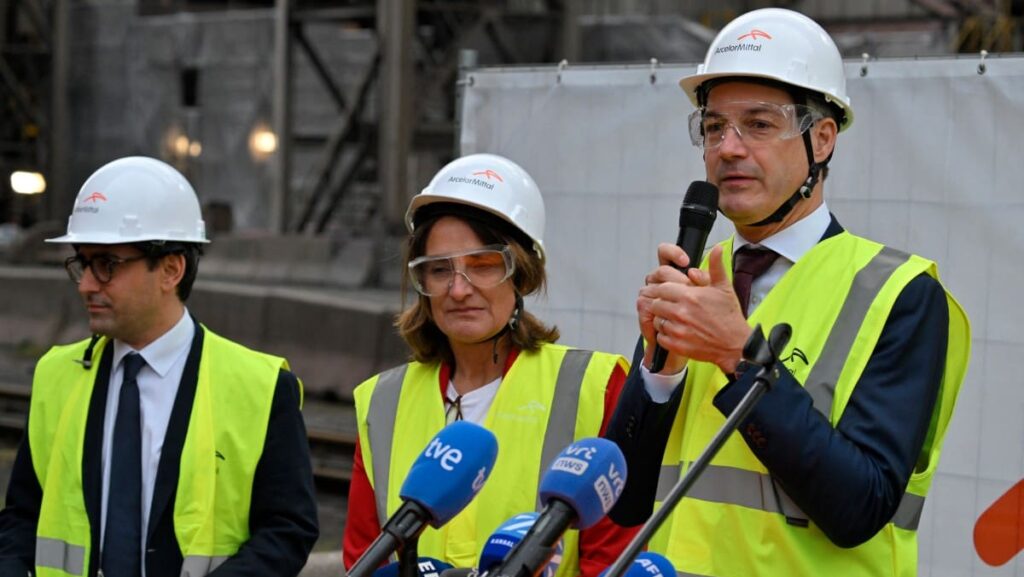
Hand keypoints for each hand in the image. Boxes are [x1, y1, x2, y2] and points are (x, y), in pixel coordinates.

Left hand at [646, 245, 752, 373]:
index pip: (662, 288)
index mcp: (690, 296)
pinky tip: (678, 332)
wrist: (735, 345)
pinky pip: (660, 337)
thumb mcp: (724, 288)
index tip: (669, 293)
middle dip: (661, 303)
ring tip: (676, 319)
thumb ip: (716, 267)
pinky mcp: (676, 345)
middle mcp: (681, 312)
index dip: (664, 290)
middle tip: (672, 306)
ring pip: (657, 320)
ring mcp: (678, 330)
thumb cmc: (729, 317)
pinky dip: (665, 335)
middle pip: (656, 303)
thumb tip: (717, 249)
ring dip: (663, 319)